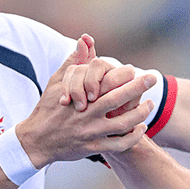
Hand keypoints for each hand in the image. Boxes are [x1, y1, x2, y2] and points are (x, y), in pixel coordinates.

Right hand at [17, 36, 155, 167]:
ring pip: (124, 124)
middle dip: (138, 88)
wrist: (36, 141)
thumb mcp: (56, 82)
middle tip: (153, 78)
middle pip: (119, 100)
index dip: (123, 76)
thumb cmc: (48, 108)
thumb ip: (73, 62)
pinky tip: (141, 127)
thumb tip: (84, 40)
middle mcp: (88, 115)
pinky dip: (134, 136)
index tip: (134, 70)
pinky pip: (120, 144)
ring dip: (140, 114)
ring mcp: (92, 133)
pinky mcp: (94, 148)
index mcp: (81, 97)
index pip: (107, 83)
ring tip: (149, 104)